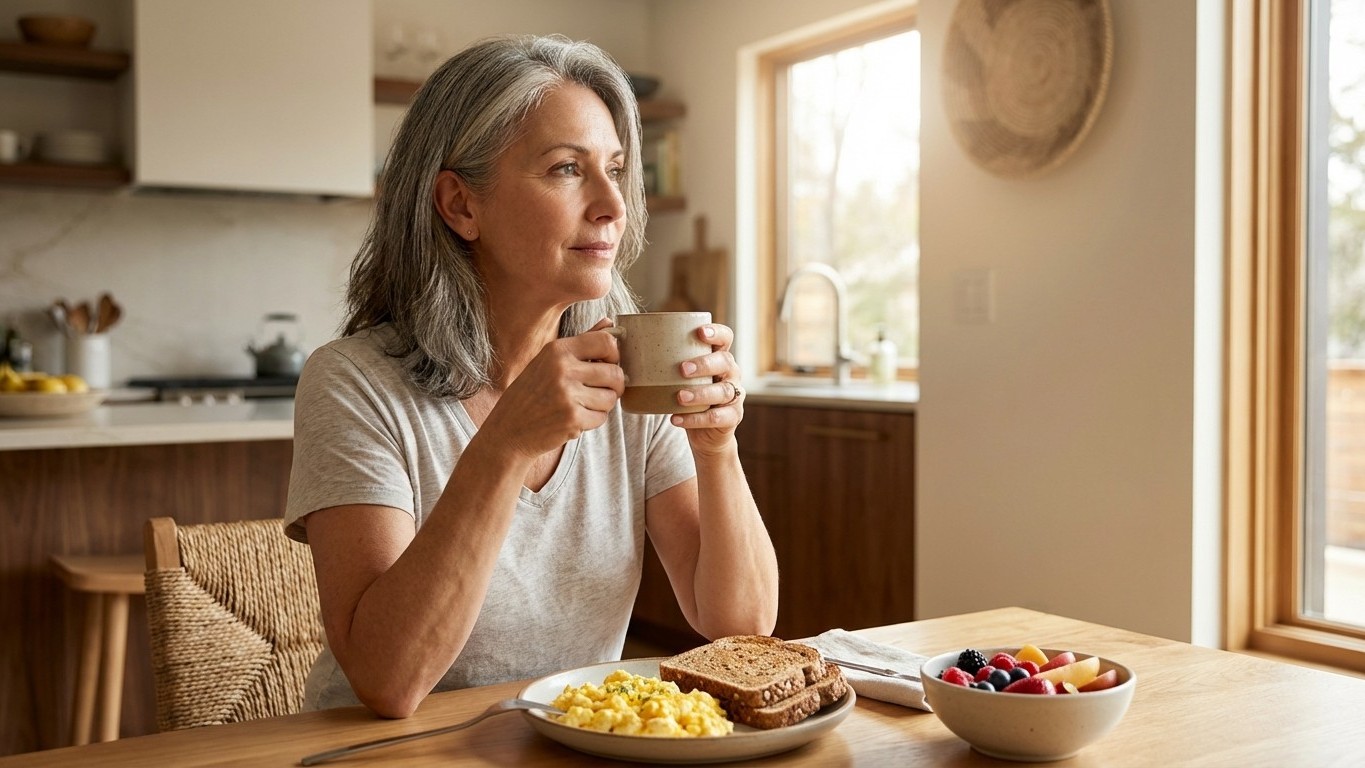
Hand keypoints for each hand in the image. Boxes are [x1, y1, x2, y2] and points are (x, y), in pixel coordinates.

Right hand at [479, 319, 623, 459]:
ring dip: (602, 405)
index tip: (608, 364)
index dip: (614, 354)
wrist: (508, 431)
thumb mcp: (548, 361)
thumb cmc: (530, 394)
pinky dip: (592, 421)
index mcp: (557, 350)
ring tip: (581, 405)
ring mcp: (567, 395)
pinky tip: (574, 419)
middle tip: (599, 391)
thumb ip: (581, 342)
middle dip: (613, 385)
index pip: (606, 341)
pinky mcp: (572, 419)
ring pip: (611, 397)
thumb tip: (610, 322)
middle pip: (615, 372)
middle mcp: (562, 369)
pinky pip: (602, 417)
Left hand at [670, 322, 743, 455]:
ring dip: (700, 393)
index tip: (700, 332)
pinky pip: (717, 417)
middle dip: (705, 364)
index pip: (726, 338)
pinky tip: (676, 419)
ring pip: (723, 391)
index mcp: (718, 357)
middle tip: (682, 369)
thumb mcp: (678, 378)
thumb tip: (619, 336)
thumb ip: (660, 361)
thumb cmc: (686, 397)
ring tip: (679, 396)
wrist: (705, 434)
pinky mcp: (732, 418)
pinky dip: (695, 419)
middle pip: (725, 362)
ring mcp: (734, 396)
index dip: (716, 332)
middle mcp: (730, 373)